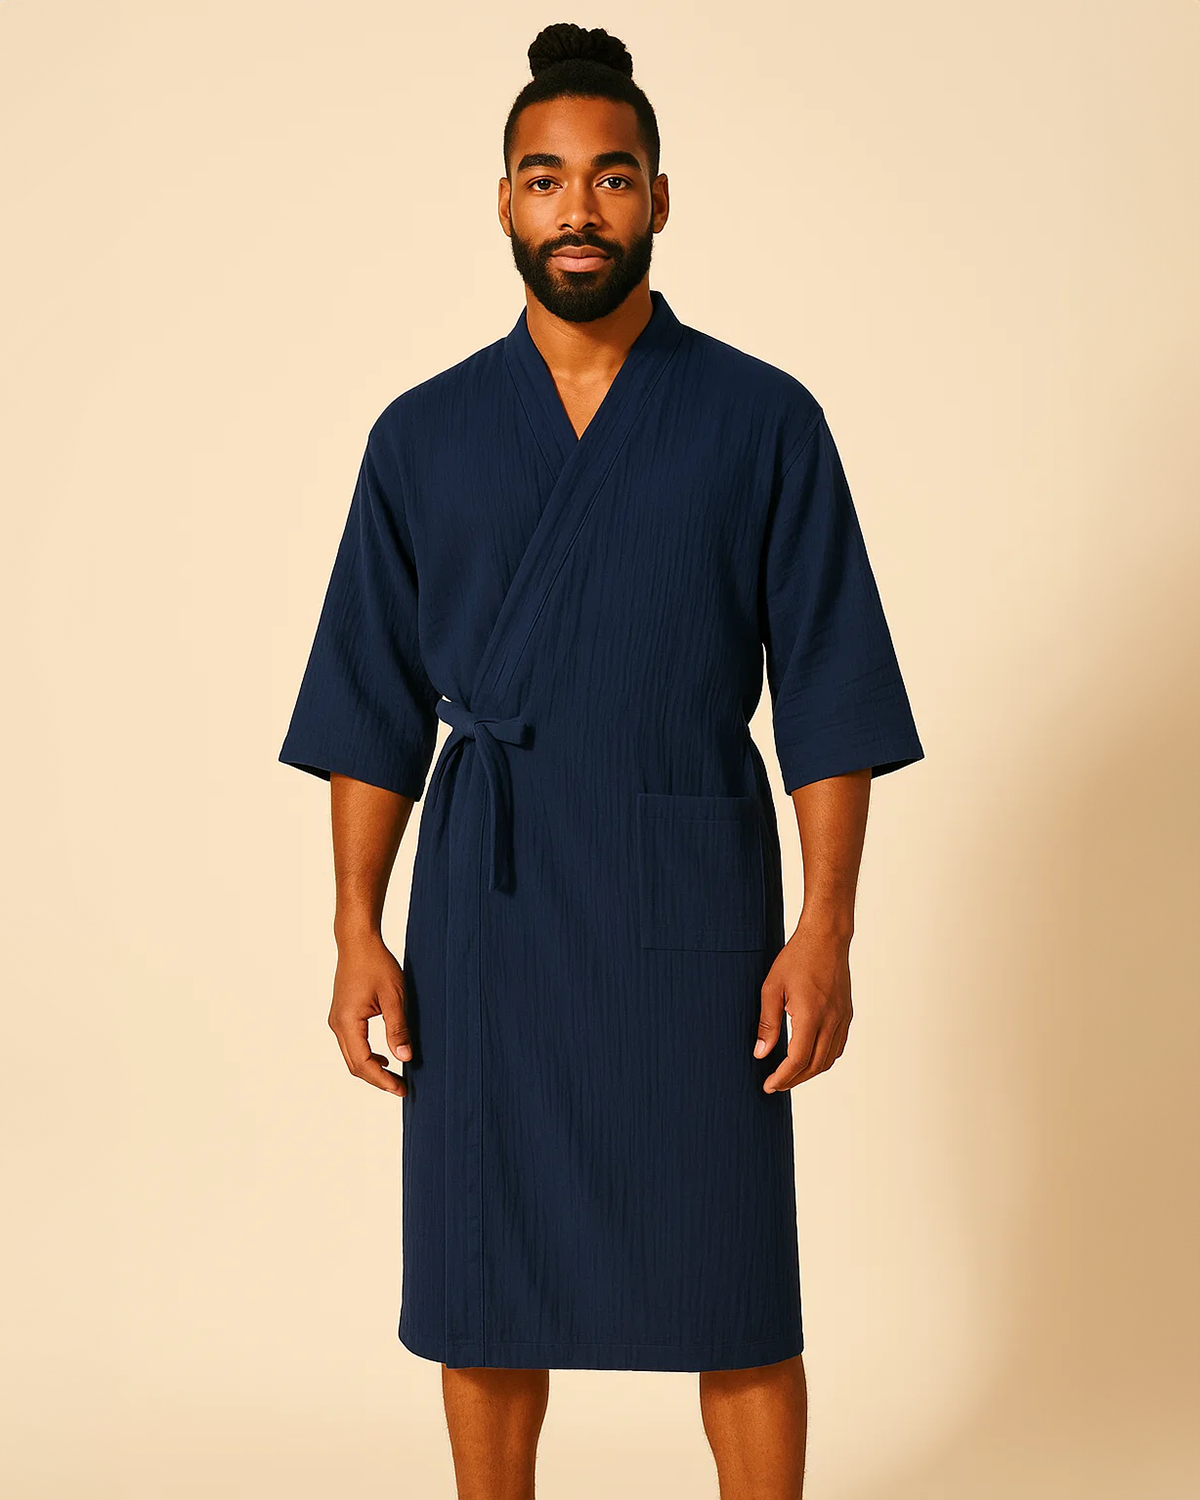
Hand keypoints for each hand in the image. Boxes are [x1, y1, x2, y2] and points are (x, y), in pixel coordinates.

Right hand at [328, 933, 411, 1096]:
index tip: (402, 1088)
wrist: (358, 942)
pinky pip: (352, 1044)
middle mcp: (337, 1024)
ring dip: (372, 1070)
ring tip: (395, 1077)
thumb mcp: (394, 996)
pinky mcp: (342, 1016)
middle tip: (402, 1088)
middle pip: (355, 1065)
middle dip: (378, 1080)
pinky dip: (366, 1056)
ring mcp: (337, 1020)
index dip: (383, 1080)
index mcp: (348, 1022)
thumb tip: (404, 1058)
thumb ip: (398, 1029)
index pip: (363, 1063)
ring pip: (352, 1056)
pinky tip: (384, 1058)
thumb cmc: (376, 963)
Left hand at [754, 916, 852, 1091]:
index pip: (797, 1060)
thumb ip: (768, 1023)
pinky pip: (838, 1046)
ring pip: (829, 1059)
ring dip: (810, 1072)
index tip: (769, 1085)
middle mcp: (831, 1021)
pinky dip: (823, 1058)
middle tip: (776, 1084)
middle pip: (815, 1065)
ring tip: (790, 1075)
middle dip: (794, 1080)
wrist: (826, 938)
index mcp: (810, 1015)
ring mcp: (842, 1018)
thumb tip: (761, 1053)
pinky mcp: (846, 1014)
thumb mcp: (772, 988)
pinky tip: (809, 1057)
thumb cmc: (797, 958)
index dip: (782, 1077)